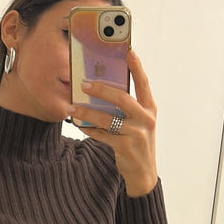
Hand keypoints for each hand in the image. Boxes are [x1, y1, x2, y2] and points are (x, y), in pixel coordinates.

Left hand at [69, 49, 157, 196]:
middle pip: (122, 99)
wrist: (143, 172)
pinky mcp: (126, 148)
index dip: (137, 67)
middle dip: (102, 89)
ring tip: (73, 107)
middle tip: (84, 83)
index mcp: (150, 109)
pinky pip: (102, 135)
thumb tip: (100, 89)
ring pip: (108, 119)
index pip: (143, 84)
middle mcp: (146, 120)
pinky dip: (88, 129)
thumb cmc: (137, 142)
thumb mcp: (138, 122)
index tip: (128, 51)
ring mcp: (137, 134)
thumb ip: (127, 107)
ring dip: (87, 112)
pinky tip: (79, 124)